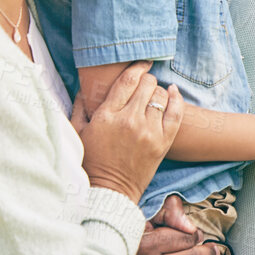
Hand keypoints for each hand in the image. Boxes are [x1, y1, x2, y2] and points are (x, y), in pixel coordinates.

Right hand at [75, 62, 182, 200]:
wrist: (110, 190)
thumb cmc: (91, 161)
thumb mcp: (77, 133)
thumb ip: (80, 107)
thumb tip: (84, 88)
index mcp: (107, 115)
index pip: (127, 81)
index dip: (136, 67)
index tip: (141, 63)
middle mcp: (129, 120)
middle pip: (147, 85)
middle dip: (147, 79)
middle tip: (145, 81)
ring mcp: (148, 131)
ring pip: (161, 96)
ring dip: (158, 91)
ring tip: (153, 94)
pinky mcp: (162, 143)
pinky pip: (176, 113)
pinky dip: (176, 99)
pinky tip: (173, 92)